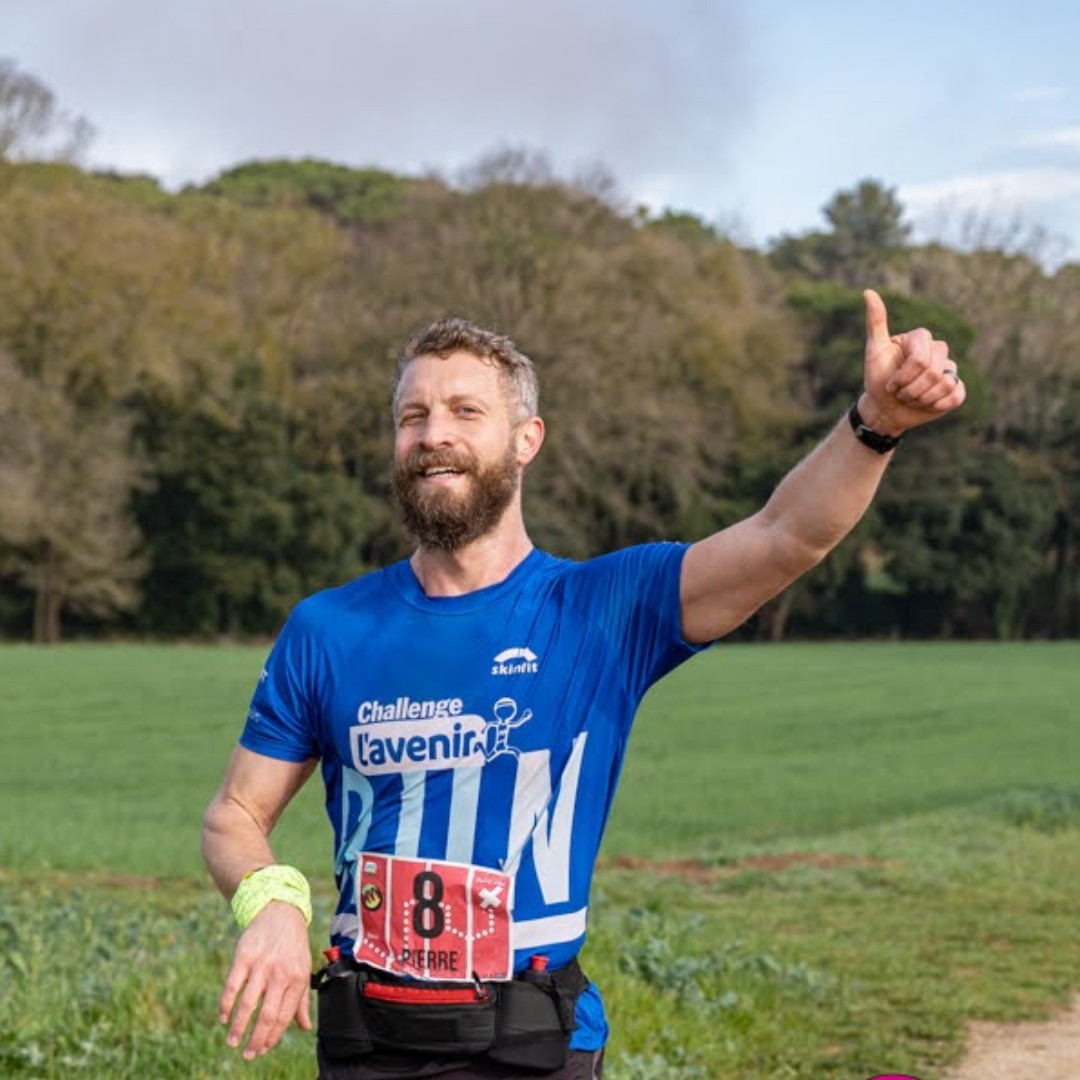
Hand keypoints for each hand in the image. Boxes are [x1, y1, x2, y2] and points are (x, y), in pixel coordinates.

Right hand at [219, 901, 312, 1059]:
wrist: (280, 910)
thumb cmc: (293, 944)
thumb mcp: (304, 968)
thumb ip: (302, 999)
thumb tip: (305, 1026)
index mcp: (297, 978)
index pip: (285, 1016)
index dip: (273, 1036)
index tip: (263, 1049)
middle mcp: (280, 973)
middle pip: (267, 1015)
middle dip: (256, 1039)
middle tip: (248, 1055)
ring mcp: (261, 965)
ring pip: (248, 1004)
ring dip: (238, 1027)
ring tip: (232, 1042)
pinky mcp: (243, 957)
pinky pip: (232, 986)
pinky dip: (225, 1005)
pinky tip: (223, 1018)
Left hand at [861, 288, 965, 434]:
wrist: (885, 408)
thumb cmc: (878, 378)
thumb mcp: (874, 351)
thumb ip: (875, 322)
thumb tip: (868, 292)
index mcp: (920, 339)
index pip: (920, 359)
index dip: (903, 377)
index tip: (890, 384)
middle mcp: (938, 350)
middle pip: (933, 372)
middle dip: (911, 389)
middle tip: (899, 393)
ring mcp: (949, 368)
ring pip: (945, 384)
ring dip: (921, 399)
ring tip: (910, 398)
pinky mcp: (956, 388)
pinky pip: (956, 395)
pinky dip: (937, 404)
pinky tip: (926, 404)